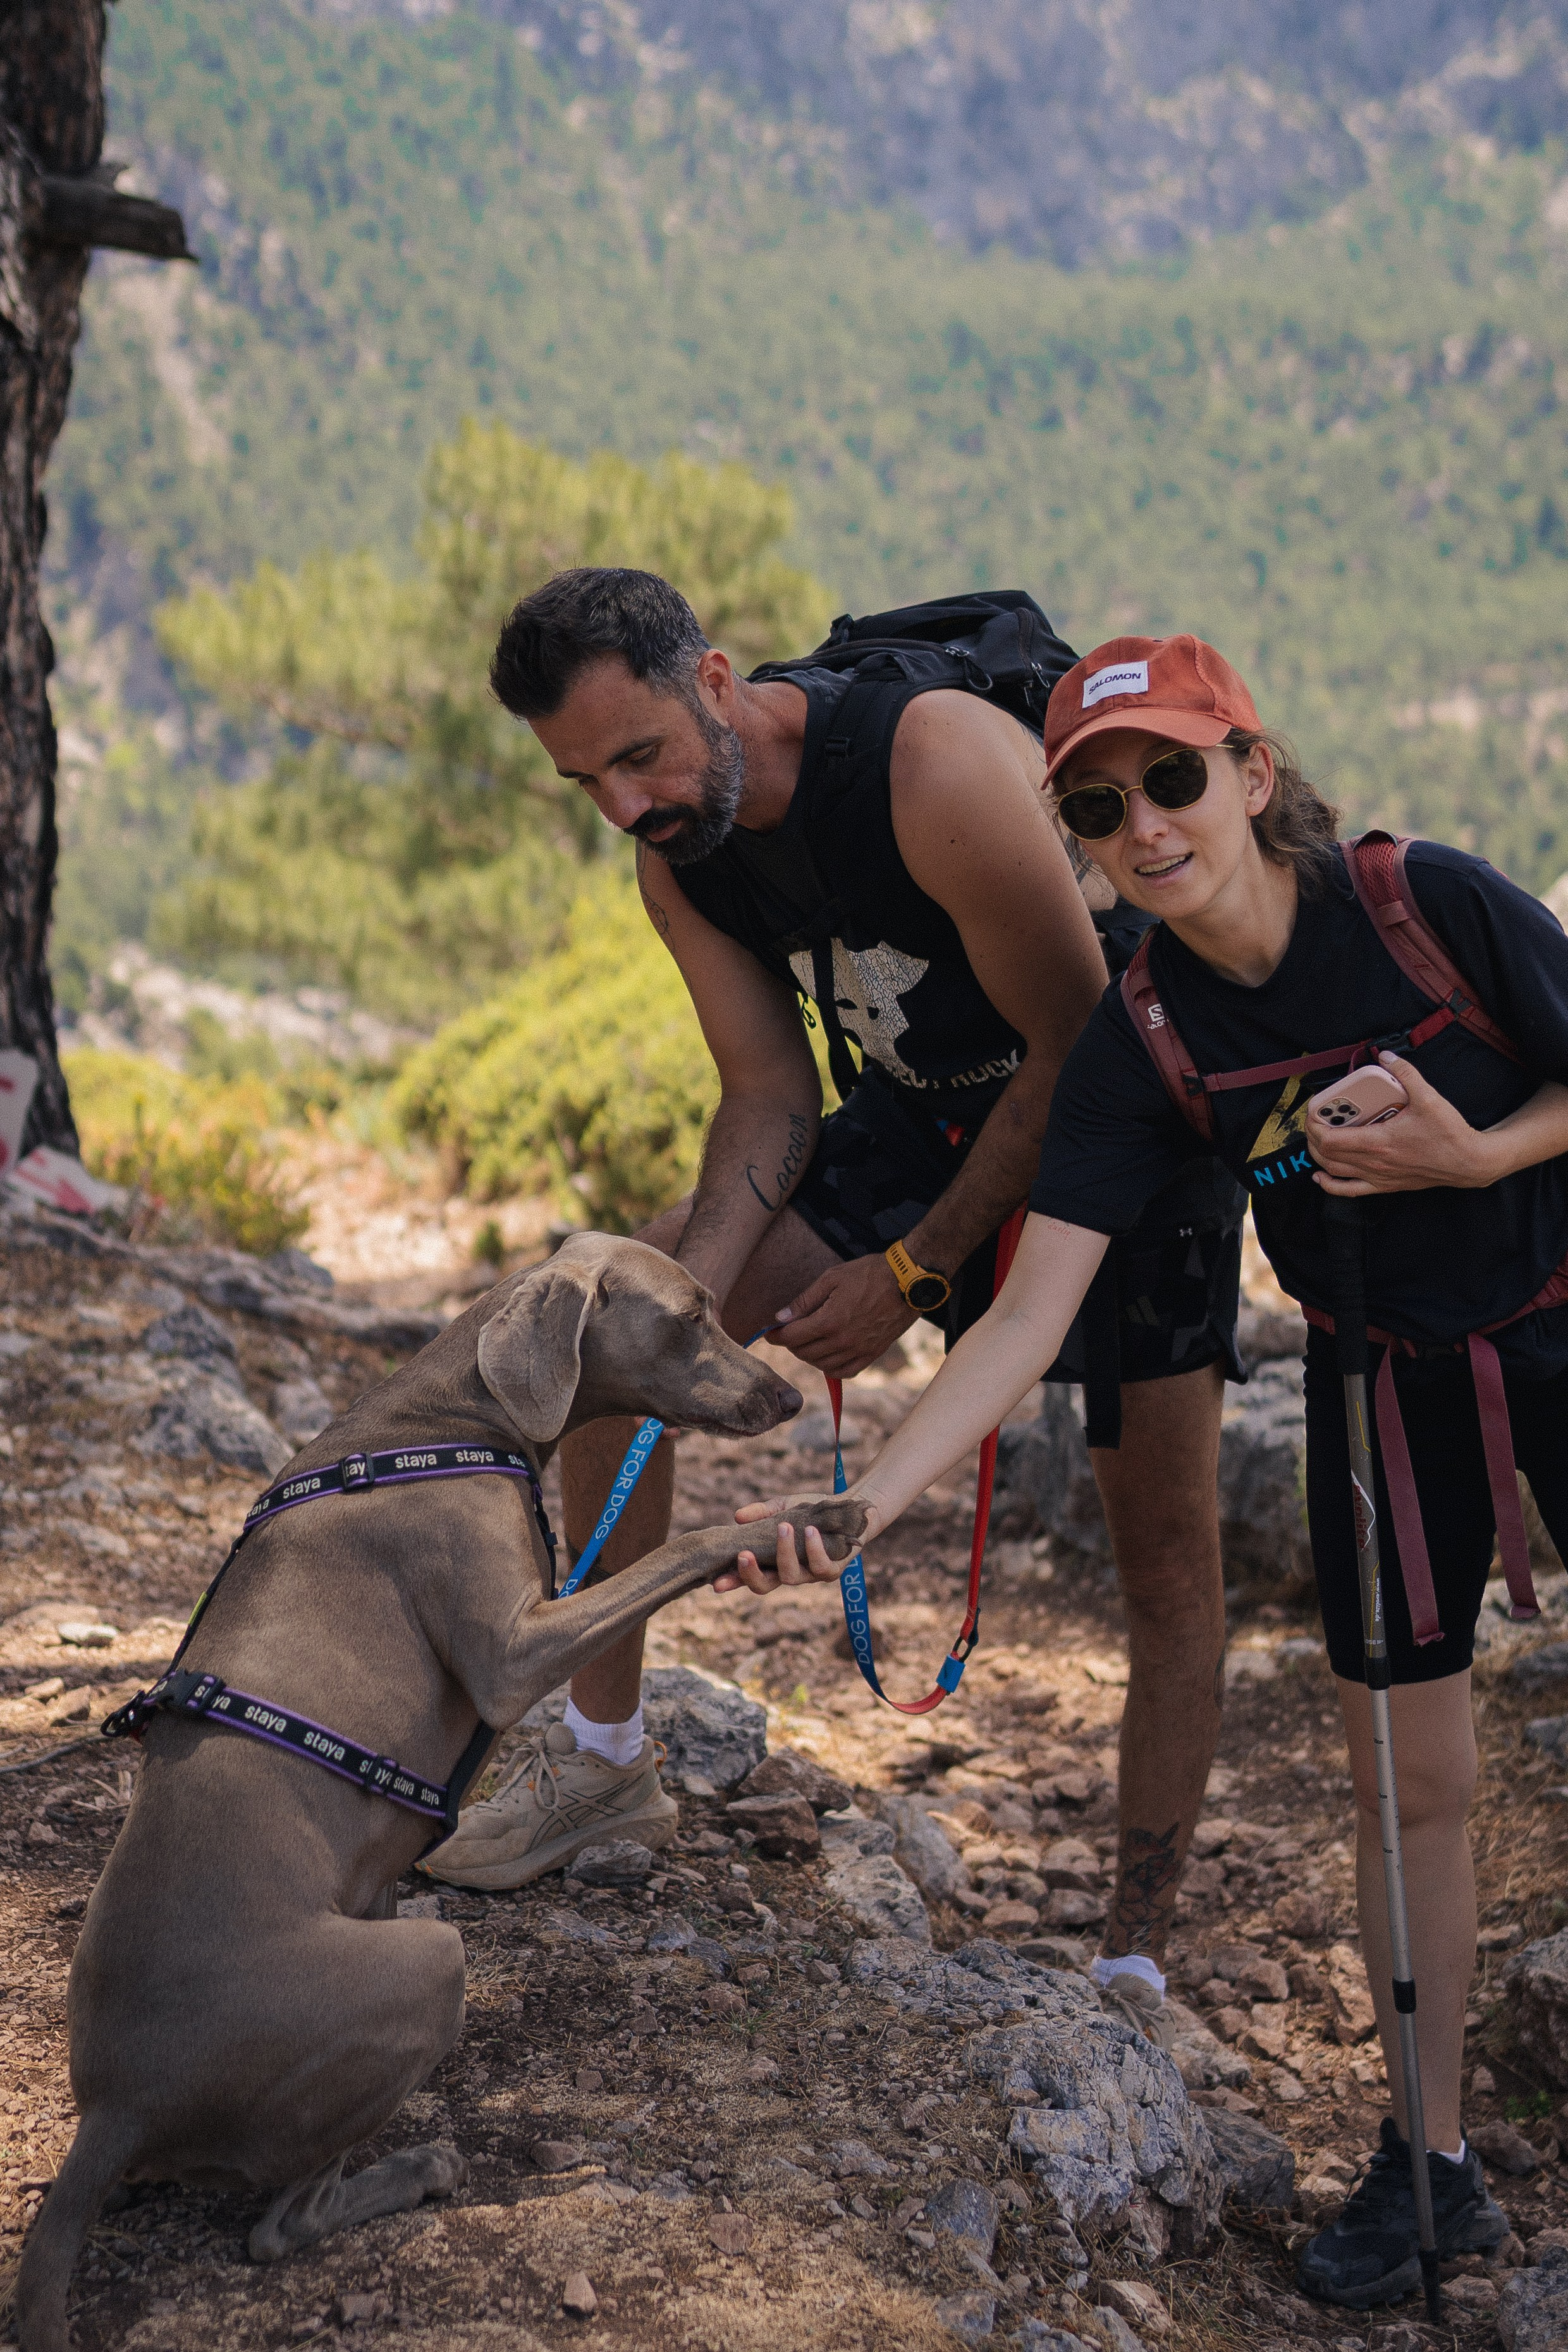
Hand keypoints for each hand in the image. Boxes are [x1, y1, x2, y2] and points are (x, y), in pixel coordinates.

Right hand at [711, 1492, 873, 1594]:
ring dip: (784, 1552)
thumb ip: (761, 1513)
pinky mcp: (832, 1570)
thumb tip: (737, 1517)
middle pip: (765, 1587)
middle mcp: (790, 1572)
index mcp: (773, 1562)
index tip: (716, 1583)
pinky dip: (814, 1549)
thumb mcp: (783, 1508)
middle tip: (743, 1555)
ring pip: (791, 1576)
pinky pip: (821, 1567)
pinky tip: (810, 1531)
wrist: (849, 1509)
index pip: (749, 1576)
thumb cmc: (811, 1511)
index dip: (733, 1582)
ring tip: (784, 1527)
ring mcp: (810, 1574)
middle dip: (751, 1574)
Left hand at [767, 1252, 917, 1376]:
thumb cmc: (869, 1274)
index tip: (770, 1332)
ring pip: (822, 1365)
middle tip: (790, 1332)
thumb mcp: (831, 1278)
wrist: (908, 1281)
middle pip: (804, 1353)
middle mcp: (843, 1341)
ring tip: (808, 1341)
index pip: (792, 1337)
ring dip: (809, 1355)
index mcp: (829, 1321)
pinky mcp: (872, 1354)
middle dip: (792, 1344)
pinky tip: (828, 1355)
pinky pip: (845, 1371)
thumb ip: (804, 1301)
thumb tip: (781, 1318)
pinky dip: (831, 1368)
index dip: (776, 1336)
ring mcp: (859, 1350)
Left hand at [1308, 1052, 1494, 1195]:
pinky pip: (1349, 1191)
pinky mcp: (1385, 1185)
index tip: (1314, 1111)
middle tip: (1315, 1119)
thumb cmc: (1449, 1133)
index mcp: (1379, 1142)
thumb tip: (1385, 1056)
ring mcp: (1378, 1177)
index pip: (1330, 1139)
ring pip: (1334, 1171)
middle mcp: (1374, 1163)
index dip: (1314, 1125)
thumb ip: (1405, 1074)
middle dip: (1313, 1135)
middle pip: (1326, 1154)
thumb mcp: (1428, 1097)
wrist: (1469, 1162)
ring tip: (1317, 1138)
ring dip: (1318, 1155)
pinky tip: (1321, 1175)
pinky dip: (1330, 1184)